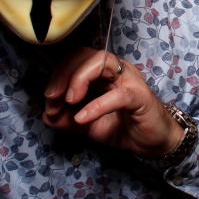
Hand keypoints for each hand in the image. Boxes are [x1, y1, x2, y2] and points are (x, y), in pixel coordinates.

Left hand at [43, 47, 184, 157]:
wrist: (152, 143)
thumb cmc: (123, 128)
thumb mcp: (86, 125)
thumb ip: (66, 119)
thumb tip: (47, 114)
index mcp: (102, 73)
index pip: (76, 58)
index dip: (58, 74)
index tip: (48, 99)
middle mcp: (116, 70)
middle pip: (86, 54)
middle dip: (63, 73)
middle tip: (53, 97)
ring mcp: (129, 80)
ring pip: (101, 63)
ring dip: (78, 79)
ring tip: (68, 101)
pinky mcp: (139, 97)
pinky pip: (117, 95)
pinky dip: (96, 105)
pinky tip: (83, 117)